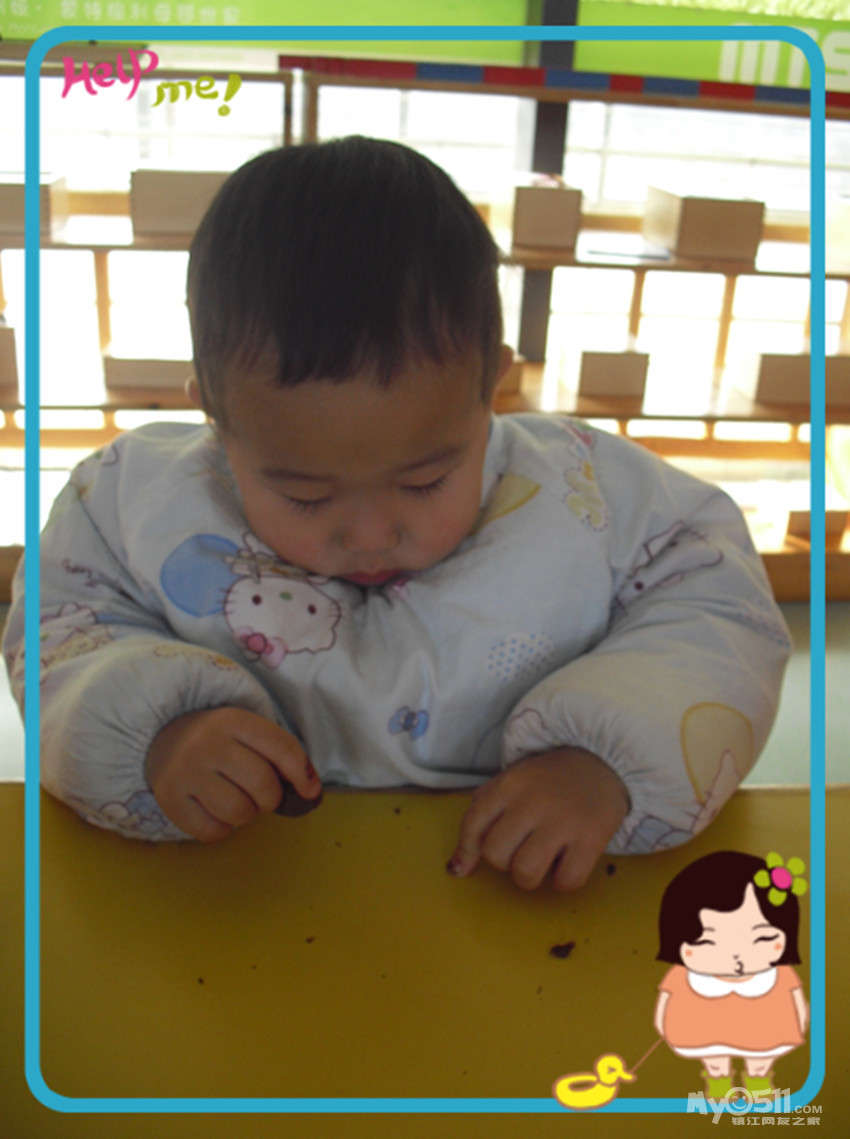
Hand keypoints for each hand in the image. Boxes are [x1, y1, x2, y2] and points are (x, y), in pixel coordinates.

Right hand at [145, 706, 320, 841]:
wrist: (163, 738)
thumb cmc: (221, 742)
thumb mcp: (249, 734)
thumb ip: (282, 756)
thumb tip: (312, 791)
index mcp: (234, 721)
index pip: (282, 748)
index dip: (302, 774)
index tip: (309, 791)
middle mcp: (208, 743)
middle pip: (262, 785)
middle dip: (270, 798)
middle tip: (259, 794)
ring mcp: (186, 772)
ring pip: (238, 812)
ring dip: (245, 815)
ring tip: (235, 800)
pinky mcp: (170, 799)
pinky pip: (212, 832)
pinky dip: (221, 828)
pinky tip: (214, 810)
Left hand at [447, 747, 628, 891]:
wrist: (604, 762)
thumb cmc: (550, 779)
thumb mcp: (513, 781)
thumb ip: (484, 813)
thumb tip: (458, 866)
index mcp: (509, 785)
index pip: (472, 825)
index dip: (466, 851)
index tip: (466, 866)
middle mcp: (532, 802)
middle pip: (496, 854)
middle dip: (504, 861)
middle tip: (521, 849)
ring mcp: (563, 820)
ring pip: (525, 872)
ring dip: (530, 876)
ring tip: (542, 859)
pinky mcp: (591, 838)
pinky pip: (566, 881)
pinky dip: (563, 881)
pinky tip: (567, 862)